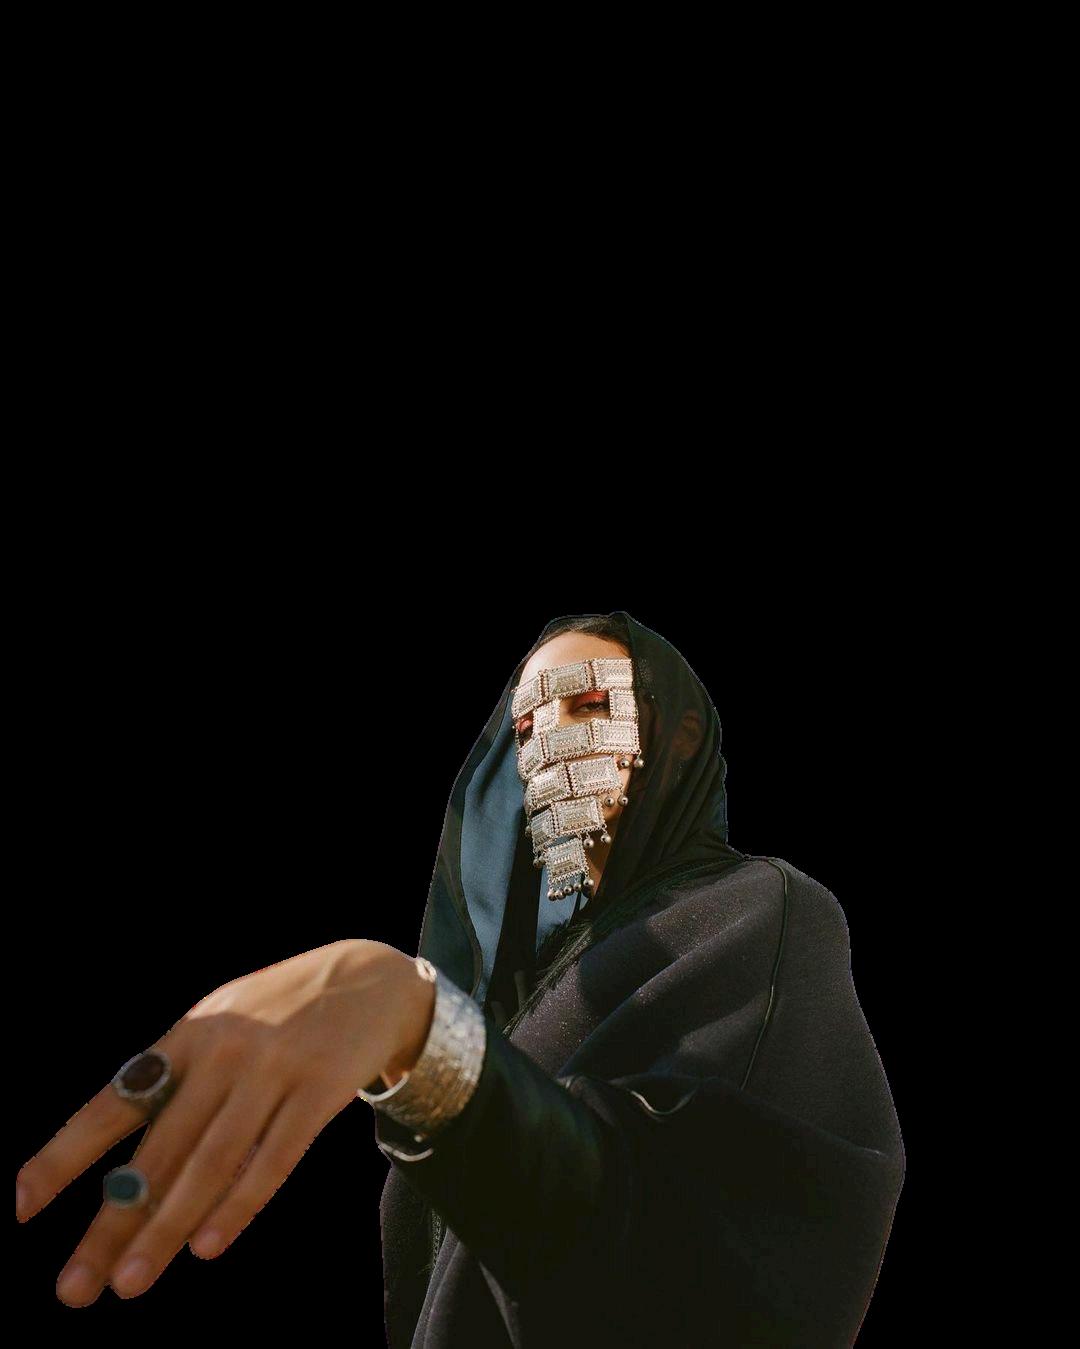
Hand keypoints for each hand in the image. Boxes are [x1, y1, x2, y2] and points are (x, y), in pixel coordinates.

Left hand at [15, 938, 434, 1305]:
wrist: (371, 977)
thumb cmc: (283, 1014)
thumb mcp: (224, 1025)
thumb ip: (183, 1081)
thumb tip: (134, 1177)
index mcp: (188, 1034)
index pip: (114, 1102)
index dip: (64, 1154)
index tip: (21, 1206)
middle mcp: (222, 1050)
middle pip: (158, 1150)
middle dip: (112, 1222)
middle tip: (76, 1287)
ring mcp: (272, 1069)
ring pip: (210, 1163)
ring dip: (167, 1228)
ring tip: (131, 1282)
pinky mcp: (319, 1089)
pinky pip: (272, 1159)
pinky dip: (238, 1205)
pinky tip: (209, 1245)